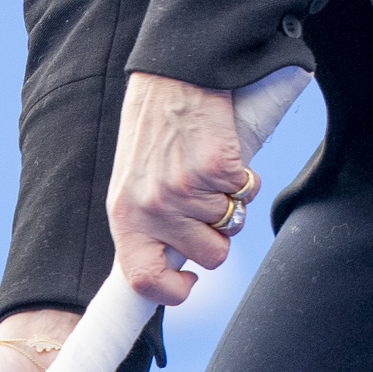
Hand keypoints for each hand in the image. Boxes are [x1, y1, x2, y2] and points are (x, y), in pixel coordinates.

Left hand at [106, 73, 255, 303]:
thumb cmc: (153, 133)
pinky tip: (224, 153)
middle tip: (208, 203)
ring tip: (208, 169)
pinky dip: (245, 177)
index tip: (188, 282)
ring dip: (231, 202)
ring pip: (232, 225)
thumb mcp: (133, 184)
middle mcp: (153, 208)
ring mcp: (186, 190)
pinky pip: (248, 192)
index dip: (171, 293)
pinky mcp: (218, 169)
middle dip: (219, 236)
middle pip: (209, 256)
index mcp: (125, 216)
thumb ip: (147, 225)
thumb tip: (171, 267)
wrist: (172, 78)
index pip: (142, 279)